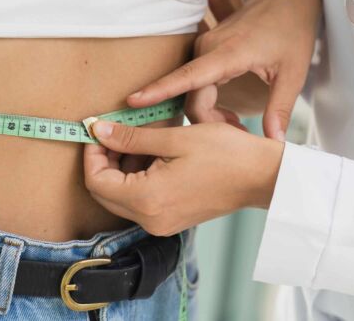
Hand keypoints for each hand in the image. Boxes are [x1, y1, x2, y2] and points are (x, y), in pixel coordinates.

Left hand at [83, 120, 283, 235]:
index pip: (96, 181)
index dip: (91, 153)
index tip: (98, 130)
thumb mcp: (174, 138)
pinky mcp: (169, 220)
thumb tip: (99, 130)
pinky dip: (135, 178)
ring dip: (119, 168)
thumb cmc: (225, 153)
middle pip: (104, 192)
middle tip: (112, 133)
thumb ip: (131, 138)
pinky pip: (139, 201)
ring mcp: (160, 223)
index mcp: (147, 199)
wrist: (262, 177)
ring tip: (137, 140)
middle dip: (102, 160)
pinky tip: (150, 155)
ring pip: (120, 196)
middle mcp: (149, 219)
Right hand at [127, 0, 321, 140]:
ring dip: (209, 111)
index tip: (134, 100)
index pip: (188, 77)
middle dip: (210, 122)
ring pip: (193, 91)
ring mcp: (204, 48)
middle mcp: (208, 49)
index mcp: (228, 54)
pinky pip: (195, 82)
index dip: (160, 90)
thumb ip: (280, 108)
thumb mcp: (294, 72)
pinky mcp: (205, 50)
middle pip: (192, 97)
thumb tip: (274, 142)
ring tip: (235, 122)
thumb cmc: (291, 30)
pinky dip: (207, 99)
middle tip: (239, 132)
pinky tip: (226, 110)